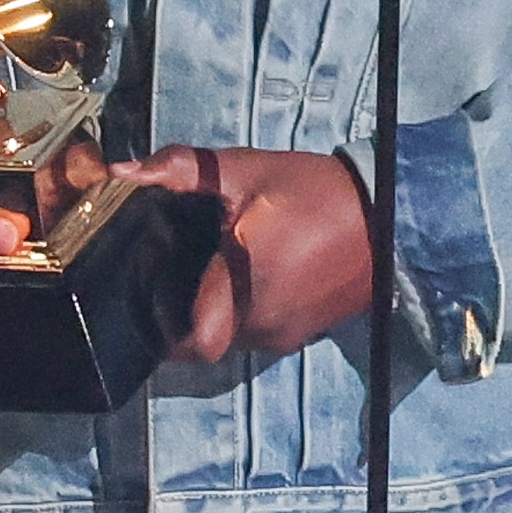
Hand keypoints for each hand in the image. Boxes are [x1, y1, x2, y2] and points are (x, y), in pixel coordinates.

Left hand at [121, 146, 374, 364]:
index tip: (151, 294)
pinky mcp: (305, 332)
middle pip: (204, 337)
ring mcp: (286, 333)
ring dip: (217, 309)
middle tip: (177, 268)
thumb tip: (120, 172)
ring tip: (216, 264)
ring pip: (232, 336)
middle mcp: (261, 323)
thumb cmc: (314, 192)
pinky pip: (260, 331)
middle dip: (185, 309)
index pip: (186, 342)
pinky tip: (249, 271)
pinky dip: (246, 309)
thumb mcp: (245, 171)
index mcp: (241, 287)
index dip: (160, 329)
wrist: (391, 213)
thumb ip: (181, 170)